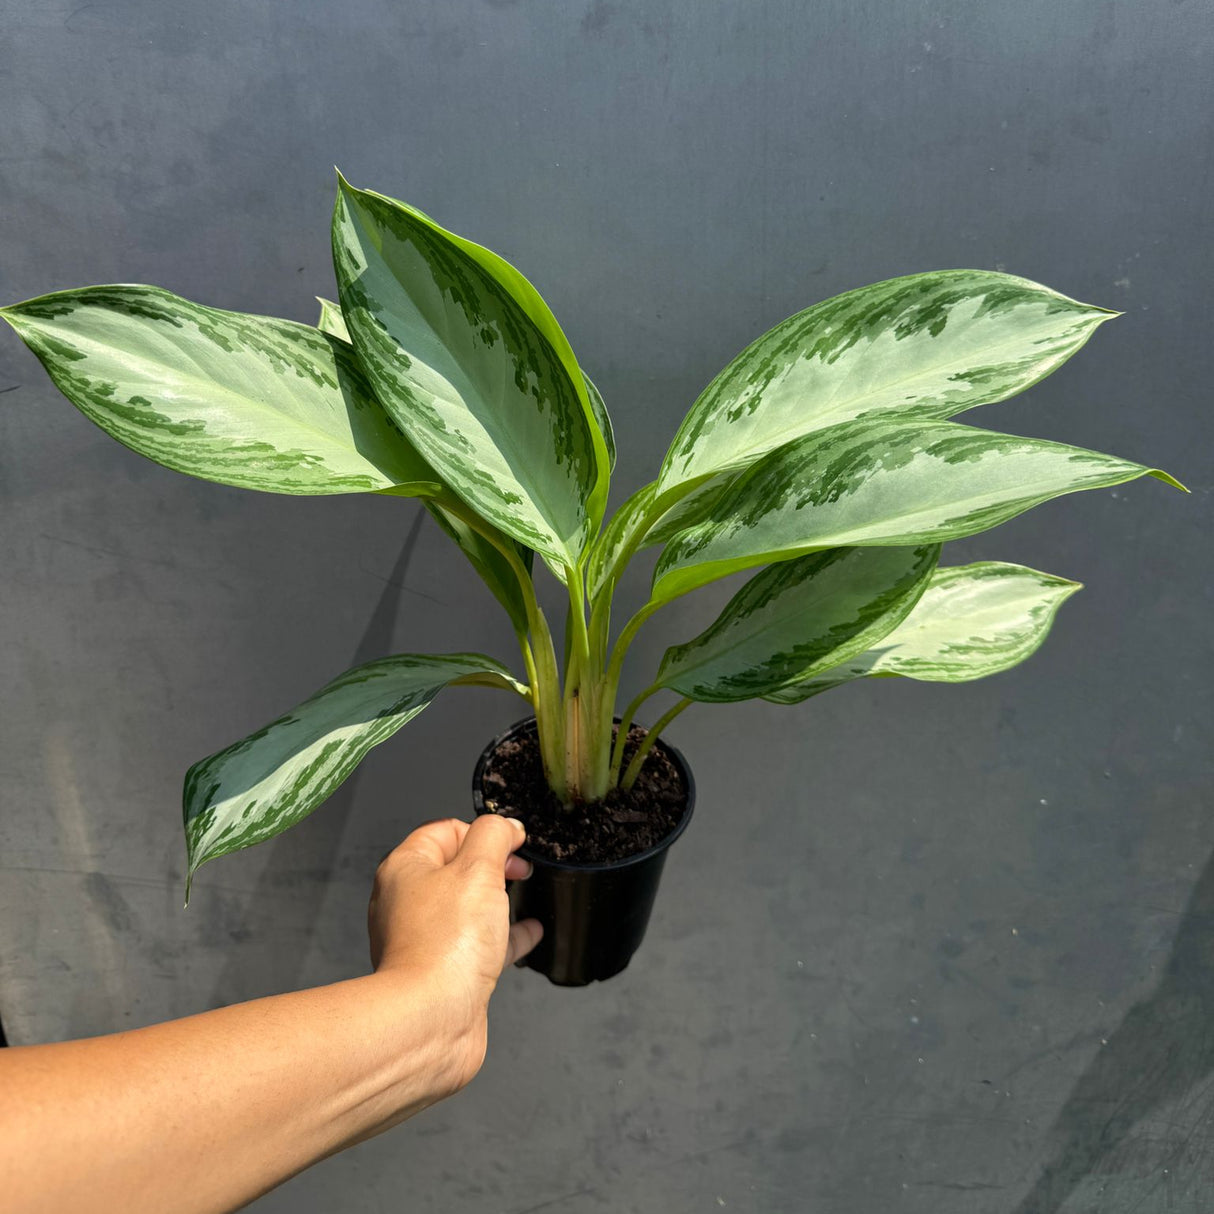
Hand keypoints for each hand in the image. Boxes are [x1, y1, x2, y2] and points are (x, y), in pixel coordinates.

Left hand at [367, 815, 542, 1089]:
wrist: (432, 1018)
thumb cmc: (446, 944)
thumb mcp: (478, 868)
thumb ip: (494, 835)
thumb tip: (506, 827)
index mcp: (406, 869)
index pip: (445, 830)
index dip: (482, 830)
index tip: (513, 839)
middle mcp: (408, 902)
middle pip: (455, 867)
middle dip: (492, 863)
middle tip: (519, 866)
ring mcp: (426, 939)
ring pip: (467, 907)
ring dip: (498, 899)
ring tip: (525, 893)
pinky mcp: (444, 972)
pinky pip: (478, 944)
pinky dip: (505, 935)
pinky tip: (530, 932)